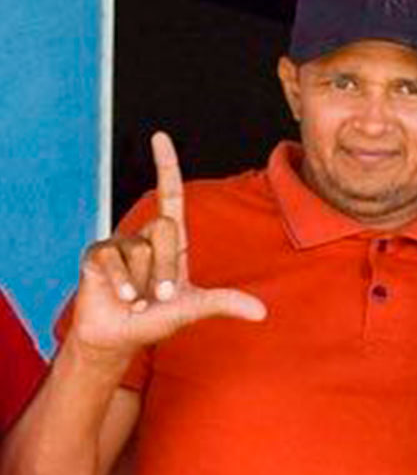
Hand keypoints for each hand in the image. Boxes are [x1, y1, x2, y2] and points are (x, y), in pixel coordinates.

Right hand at [69, 132, 265, 360]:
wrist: (121, 337)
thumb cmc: (157, 318)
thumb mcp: (195, 308)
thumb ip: (225, 303)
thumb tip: (262, 313)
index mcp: (170, 240)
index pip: (169, 194)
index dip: (166, 165)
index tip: (160, 137)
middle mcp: (144, 236)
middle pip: (164, 229)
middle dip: (168, 269)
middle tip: (162, 296)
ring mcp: (118, 244)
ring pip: (140, 250)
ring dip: (145, 283)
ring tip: (139, 299)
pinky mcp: (96, 256)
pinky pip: (115, 260)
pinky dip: (124, 284)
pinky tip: (124, 298)